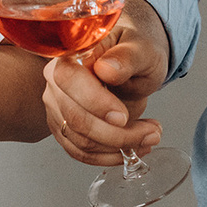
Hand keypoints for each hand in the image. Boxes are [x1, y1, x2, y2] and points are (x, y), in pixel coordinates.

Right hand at [40, 0, 168, 167]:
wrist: (130, 63)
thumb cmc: (133, 52)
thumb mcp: (141, 49)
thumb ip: (126, 57)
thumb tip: (107, 69)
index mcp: (70, 55)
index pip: (70, 81)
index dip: (95, 103)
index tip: (124, 116)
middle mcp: (56, 82)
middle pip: (75, 118)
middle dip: (117, 134)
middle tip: (151, 132)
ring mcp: (58, 107)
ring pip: (80, 141)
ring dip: (118, 147)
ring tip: (149, 137)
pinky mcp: (65, 128)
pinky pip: (81, 152)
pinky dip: (109, 157)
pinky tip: (132, 148)